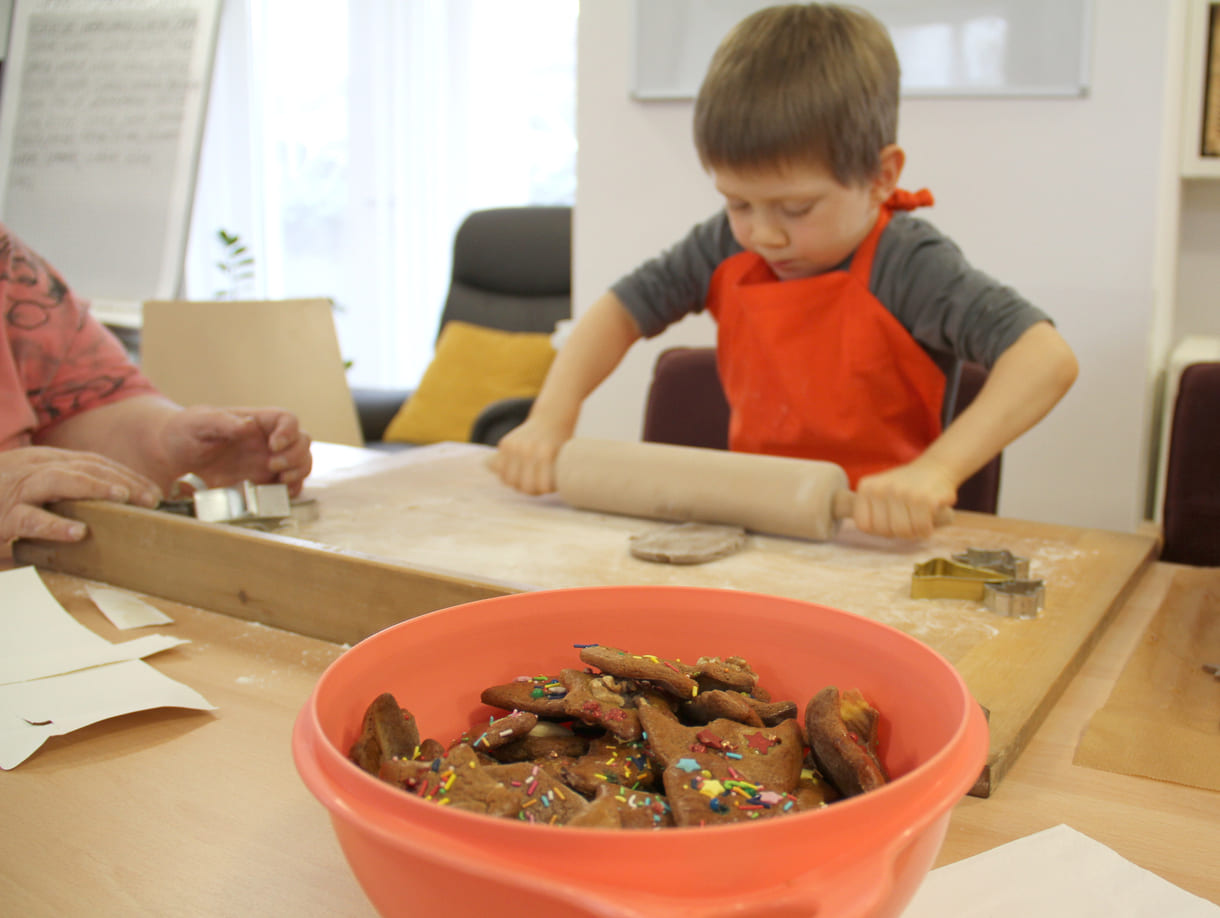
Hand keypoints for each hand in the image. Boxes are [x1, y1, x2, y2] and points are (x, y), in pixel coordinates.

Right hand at [0, 447, 160, 544]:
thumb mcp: (33, 493)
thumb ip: (64, 497)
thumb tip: (107, 513)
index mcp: (42, 462)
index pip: (92, 463)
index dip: (125, 474)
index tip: (154, 490)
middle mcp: (31, 468)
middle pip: (84, 467)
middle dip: (122, 480)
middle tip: (151, 497)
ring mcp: (15, 490)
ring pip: (59, 480)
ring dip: (94, 488)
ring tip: (122, 498)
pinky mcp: (2, 516)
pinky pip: (30, 519)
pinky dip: (54, 525)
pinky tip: (77, 531)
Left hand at [160, 406, 312, 495]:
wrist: (172, 456)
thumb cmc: (185, 432)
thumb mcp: (198, 422)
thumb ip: (222, 421)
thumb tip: (248, 425)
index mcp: (256, 421)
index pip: (286, 419)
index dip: (289, 431)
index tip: (275, 445)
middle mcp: (267, 441)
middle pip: (302, 442)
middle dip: (296, 455)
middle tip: (274, 466)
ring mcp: (268, 463)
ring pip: (301, 463)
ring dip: (299, 471)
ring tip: (281, 480)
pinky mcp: (263, 483)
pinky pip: (290, 486)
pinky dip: (292, 490)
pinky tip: (280, 493)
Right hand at [487, 414, 573, 494]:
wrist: (552, 417)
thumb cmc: (562, 440)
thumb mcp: (565, 455)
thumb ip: (557, 474)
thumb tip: (547, 493)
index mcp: (544, 454)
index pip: (541, 487)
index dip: (546, 491)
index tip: (549, 488)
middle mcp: (527, 450)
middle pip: (524, 487)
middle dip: (531, 491)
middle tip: (537, 486)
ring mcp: (514, 446)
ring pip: (508, 480)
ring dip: (517, 485)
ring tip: (526, 481)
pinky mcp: (505, 443)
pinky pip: (498, 469)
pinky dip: (505, 475)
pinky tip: (514, 474)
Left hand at [852, 457, 956, 539]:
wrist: (937, 467)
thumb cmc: (906, 486)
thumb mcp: (880, 491)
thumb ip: (870, 509)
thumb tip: (868, 531)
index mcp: (867, 487)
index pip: (863, 525)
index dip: (879, 530)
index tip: (890, 521)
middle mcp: (882, 488)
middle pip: (884, 531)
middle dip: (897, 532)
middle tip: (907, 520)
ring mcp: (903, 492)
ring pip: (903, 532)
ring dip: (913, 532)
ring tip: (918, 519)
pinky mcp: (924, 499)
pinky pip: (921, 529)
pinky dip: (926, 530)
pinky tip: (928, 519)